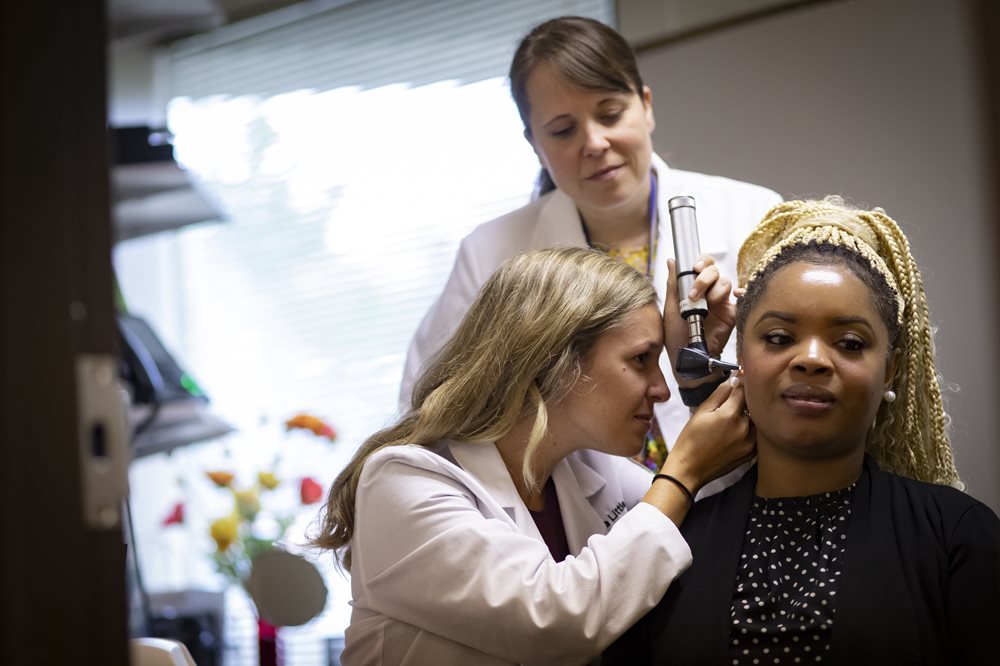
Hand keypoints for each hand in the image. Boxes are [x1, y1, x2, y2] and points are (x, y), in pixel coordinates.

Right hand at [659, 376, 754, 492]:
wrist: (690, 469)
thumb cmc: (690, 439)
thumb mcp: (701, 412)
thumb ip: (719, 394)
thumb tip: (734, 379)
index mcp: (730, 415)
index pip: (743, 390)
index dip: (741, 382)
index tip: (740, 377)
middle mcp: (744, 428)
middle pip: (750, 405)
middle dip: (742, 401)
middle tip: (729, 403)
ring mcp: (750, 442)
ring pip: (753, 420)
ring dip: (746, 416)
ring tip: (729, 421)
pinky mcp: (751, 453)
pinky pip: (755, 434)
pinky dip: (748, 430)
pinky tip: (733, 434)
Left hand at [663, 256, 736, 384]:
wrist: (688, 358)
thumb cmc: (676, 336)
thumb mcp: (671, 308)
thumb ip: (673, 284)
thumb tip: (672, 261)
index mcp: (694, 287)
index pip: (702, 265)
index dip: (701, 261)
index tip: (694, 267)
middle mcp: (708, 292)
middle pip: (715, 270)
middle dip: (705, 277)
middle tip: (694, 294)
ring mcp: (721, 302)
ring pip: (725, 282)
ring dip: (715, 290)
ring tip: (705, 305)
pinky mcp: (732, 314)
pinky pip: (741, 298)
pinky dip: (741, 292)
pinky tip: (736, 295)